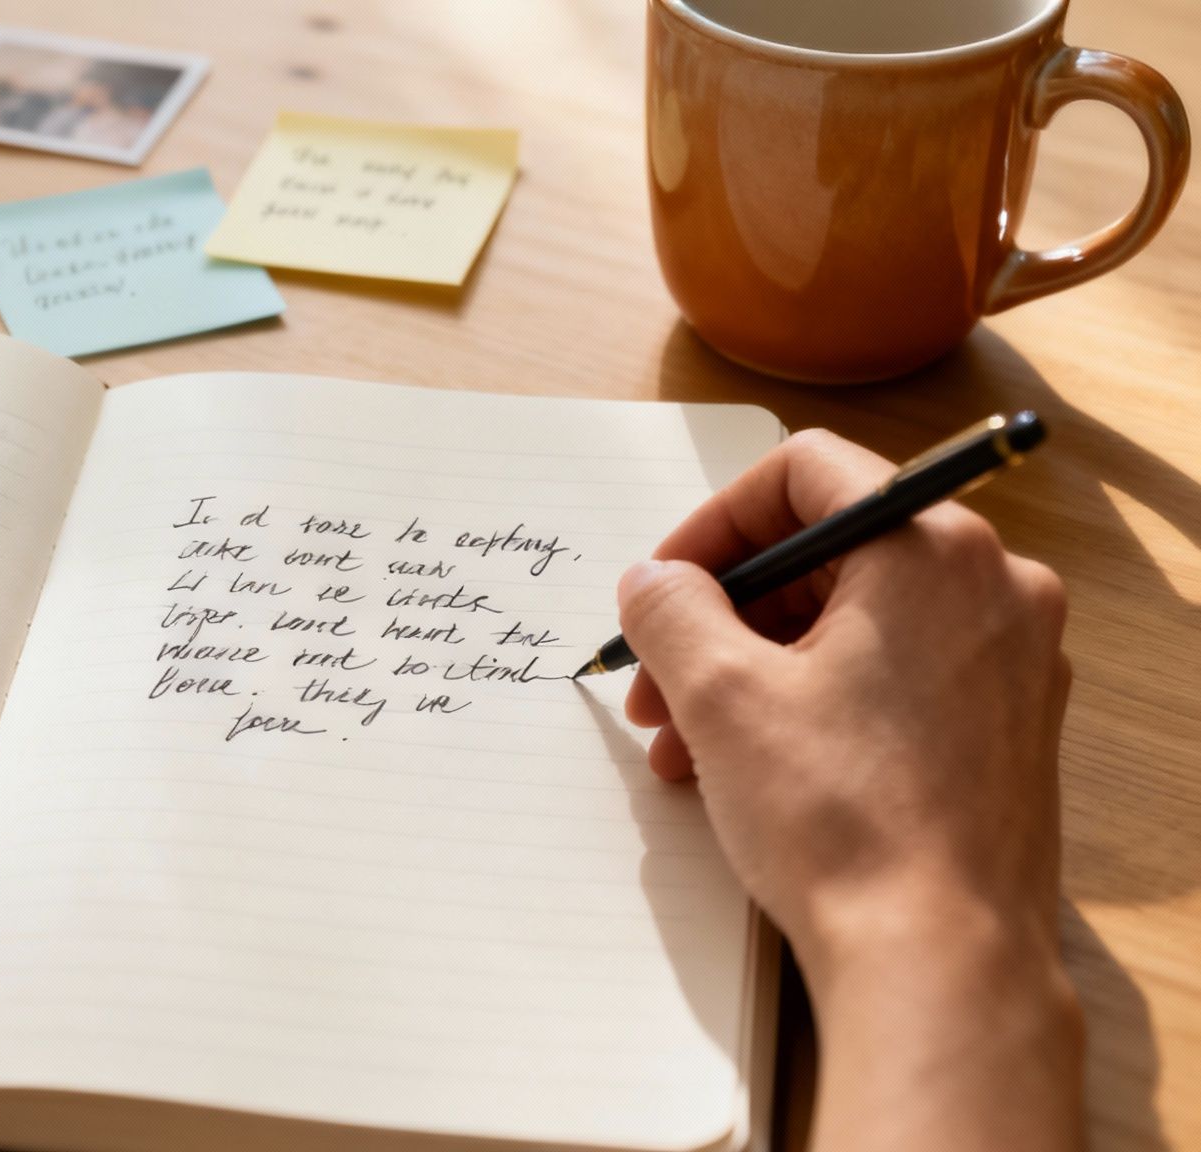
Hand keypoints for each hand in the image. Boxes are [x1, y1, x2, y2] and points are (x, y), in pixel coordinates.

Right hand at [615, 429, 1081, 1151]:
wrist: (938, 961)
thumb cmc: (846, 823)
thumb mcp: (720, 695)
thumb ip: (670, 609)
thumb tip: (652, 582)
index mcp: (933, 550)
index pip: (806, 473)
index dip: (711, 523)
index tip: (662, 586)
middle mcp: (991, 589)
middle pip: (826, 555)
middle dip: (721, 616)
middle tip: (654, 679)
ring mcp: (1008, 664)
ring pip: (850, 626)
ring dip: (752, 670)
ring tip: (682, 744)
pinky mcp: (1002, 730)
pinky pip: (888, 680)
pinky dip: (810, 704)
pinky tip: (744, 771)